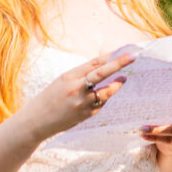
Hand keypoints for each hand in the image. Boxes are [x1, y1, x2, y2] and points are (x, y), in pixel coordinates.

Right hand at [19, 52, 134, 140]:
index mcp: (69, 76)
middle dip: (119, 63)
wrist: (37, 121)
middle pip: (102, 73)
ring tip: (123, 79)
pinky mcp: (86, 115)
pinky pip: (101, 104)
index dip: (110, 56)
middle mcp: (77, 88)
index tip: (124, 50)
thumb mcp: (62, 80)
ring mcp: (82, 103)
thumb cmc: (50, 97)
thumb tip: (103, 66)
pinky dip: (105, 98)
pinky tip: (104, 95)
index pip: (94, 63)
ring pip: (107, 92)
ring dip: (117, 84)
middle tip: (134, 56)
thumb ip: (81, 74)